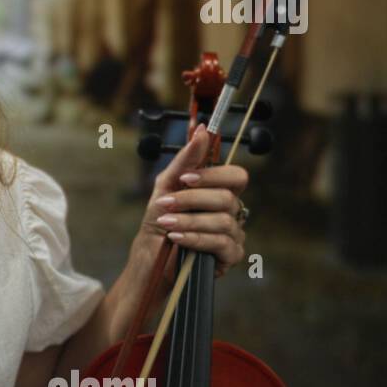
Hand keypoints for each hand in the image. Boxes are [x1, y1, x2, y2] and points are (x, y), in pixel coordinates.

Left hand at [134, 123, 247, 278]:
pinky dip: (195, 238)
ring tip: (165, 223)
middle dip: (192, 200)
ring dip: (188, 221)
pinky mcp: (230, 256)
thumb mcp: (167, 186)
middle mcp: (232, 211)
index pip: (236, 177)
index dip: (214, 176)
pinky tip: (176, 238)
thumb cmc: (160, 219)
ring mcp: (234, 234)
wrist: (150, 255)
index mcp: (220, 192)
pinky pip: (220, 243)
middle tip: (165, 203)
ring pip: (222, 221)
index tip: (185, 179)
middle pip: (227, 198)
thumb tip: (203, 129)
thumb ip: (186, 160)